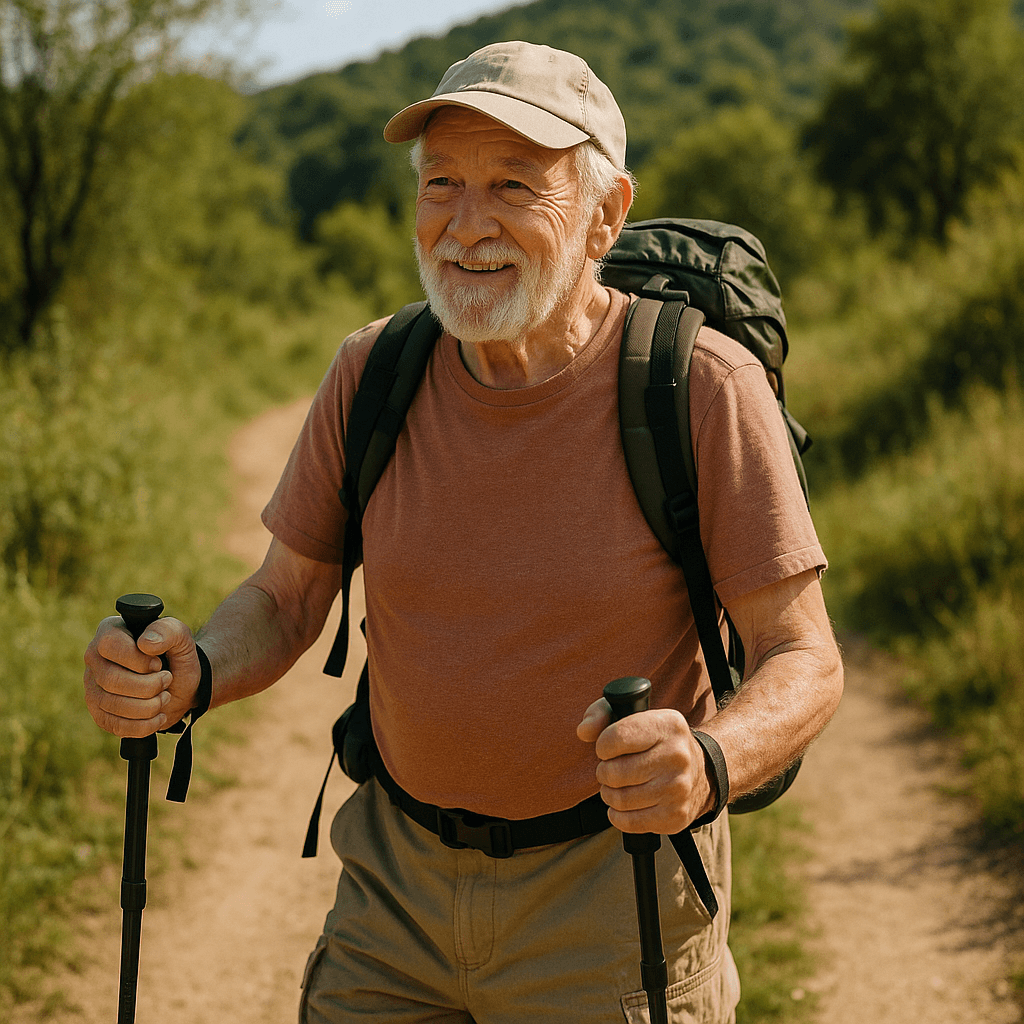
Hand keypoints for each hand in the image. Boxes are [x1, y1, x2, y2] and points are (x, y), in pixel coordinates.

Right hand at [83, 615, 200, 737]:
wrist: (181, 683)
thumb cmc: (176, 655)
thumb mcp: (180, 636)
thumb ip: (167, 631)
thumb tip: (146, 643)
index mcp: (110, 632)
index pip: (110, 645)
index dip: (138, 660)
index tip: (158, 664)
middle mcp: (95, 659)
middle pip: (110, 679)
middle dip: (148, 685)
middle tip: (167, 680)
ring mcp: (93, 687)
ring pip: (112, 704)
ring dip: (148, 705)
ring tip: (164, 697)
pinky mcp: (99, 713)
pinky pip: (114, 725)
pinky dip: (143, 725)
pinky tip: (158, 716)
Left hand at [577, 698, 712, 833]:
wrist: (701, 772)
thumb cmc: (656, 741)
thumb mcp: (634, 714)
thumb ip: (601, 714)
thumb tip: (584, 731)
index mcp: (668, 725)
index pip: (617, 738)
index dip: (602, 746)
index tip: (607, 748)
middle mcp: (677, 756)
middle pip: (614, 772)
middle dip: (604, 772)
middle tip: (611, 769)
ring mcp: (678, 789)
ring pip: (619, 799)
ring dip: (609, 794)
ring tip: (617, 786)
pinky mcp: (675, 816)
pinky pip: (629, 822)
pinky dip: (618, 815)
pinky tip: (625, 804)